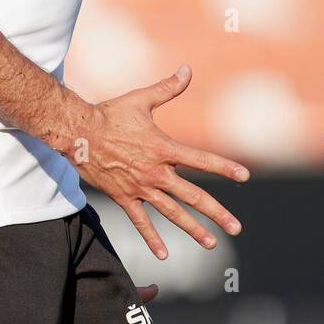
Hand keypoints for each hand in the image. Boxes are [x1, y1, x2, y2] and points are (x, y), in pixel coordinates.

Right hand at [74, 64, 249, 258]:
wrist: (78, 132)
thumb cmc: (110, 113)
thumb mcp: (141, 99)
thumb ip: (167, 88)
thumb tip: (187, 68)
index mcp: (164, 148)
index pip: (202, 160)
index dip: (224, 167)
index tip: (245, 176)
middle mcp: (156, 172)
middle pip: (193, 196)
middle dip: (216, 212)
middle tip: (236, 227)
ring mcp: (140, 188)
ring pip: (172, 213)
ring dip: (192, 229)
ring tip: (211, 243)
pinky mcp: (124, 197)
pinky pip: (140, 222)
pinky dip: (152, 238)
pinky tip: (164, 254)